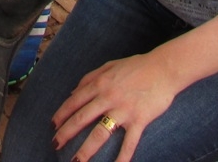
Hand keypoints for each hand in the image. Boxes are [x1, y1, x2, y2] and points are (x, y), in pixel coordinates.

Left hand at [52, 53, 179, 161]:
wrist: (164, 68)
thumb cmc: (137, 66)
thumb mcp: (110, 65)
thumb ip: (89, 77)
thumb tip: (72, 92)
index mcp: (100, 83)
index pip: (75, 101)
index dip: (62, 114)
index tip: (53, 125)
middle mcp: (108, 97)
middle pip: (82, 118)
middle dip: (66, 133)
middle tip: (56, 144)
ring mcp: (124, 110)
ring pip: (100, 133)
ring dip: (86, 149)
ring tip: (75, 161)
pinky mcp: (139, 120)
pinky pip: (129, 142)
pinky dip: (122, 157)